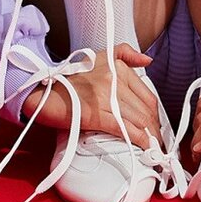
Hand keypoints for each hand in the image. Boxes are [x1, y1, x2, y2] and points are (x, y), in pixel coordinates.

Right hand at [23, 44, 162, 146]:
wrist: (43, 92)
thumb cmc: (69, 79)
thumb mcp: (98, 57)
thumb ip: (125, 54)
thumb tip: (147, 60)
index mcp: (118, 68)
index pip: (147, 95)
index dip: (156, 115)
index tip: (157, 126)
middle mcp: (114, 80)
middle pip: (145, 110)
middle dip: (155, 129)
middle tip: (157, 141)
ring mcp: (105, 97)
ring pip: (137, 120)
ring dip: (149, 137)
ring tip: (153, 147)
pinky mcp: (95, 113)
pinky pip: (124, 128)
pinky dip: (138, 139)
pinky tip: (143, 146)